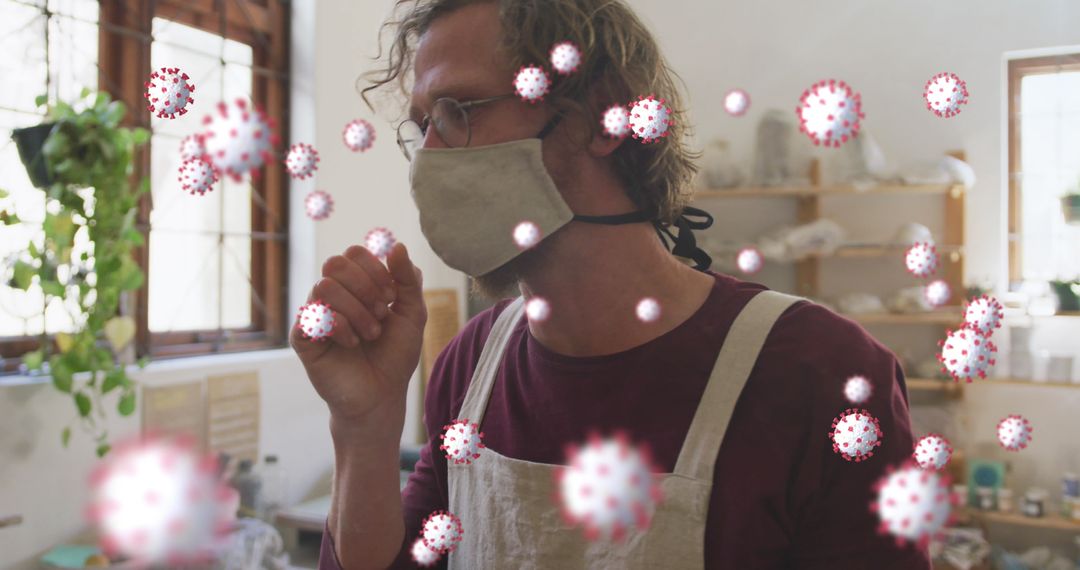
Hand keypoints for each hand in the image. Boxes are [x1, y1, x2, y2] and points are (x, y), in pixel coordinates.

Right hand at [291, 242, 426, 423]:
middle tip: (382, 313)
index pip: (353, 253)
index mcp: (355, 285)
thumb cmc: (395, 355)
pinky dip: (341, 326)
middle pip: (334, 263)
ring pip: (324, 286)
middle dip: (365, 286)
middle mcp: (332, 295)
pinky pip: (313, 314)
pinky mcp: (302, 336)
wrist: (382, 395)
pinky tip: (352, 344)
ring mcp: (315, 314)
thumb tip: (397, 246)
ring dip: (356, 310)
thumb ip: (408, 280)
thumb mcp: (412, 314)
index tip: (392, 296)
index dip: (375, 269)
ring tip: (370, 334)